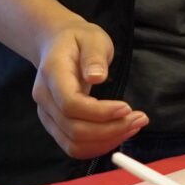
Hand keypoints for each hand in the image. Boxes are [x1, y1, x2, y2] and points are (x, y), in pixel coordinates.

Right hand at [30, 16, 145, 158]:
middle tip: (139, 119)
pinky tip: (118, 133)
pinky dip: (98, 145)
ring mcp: (47, 114)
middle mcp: (44, 98)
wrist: (56, 44)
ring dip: (106, 141)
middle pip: (73, 129)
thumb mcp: (92, 37)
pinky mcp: (55, 125)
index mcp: (52, 73)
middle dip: (110, 130)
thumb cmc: (78, 40)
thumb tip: (97, 77)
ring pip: (74, 144)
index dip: (99, 113)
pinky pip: (74, 146)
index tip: (127, 107)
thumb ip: (94, 56)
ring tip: (133, 127)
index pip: (70, 104)